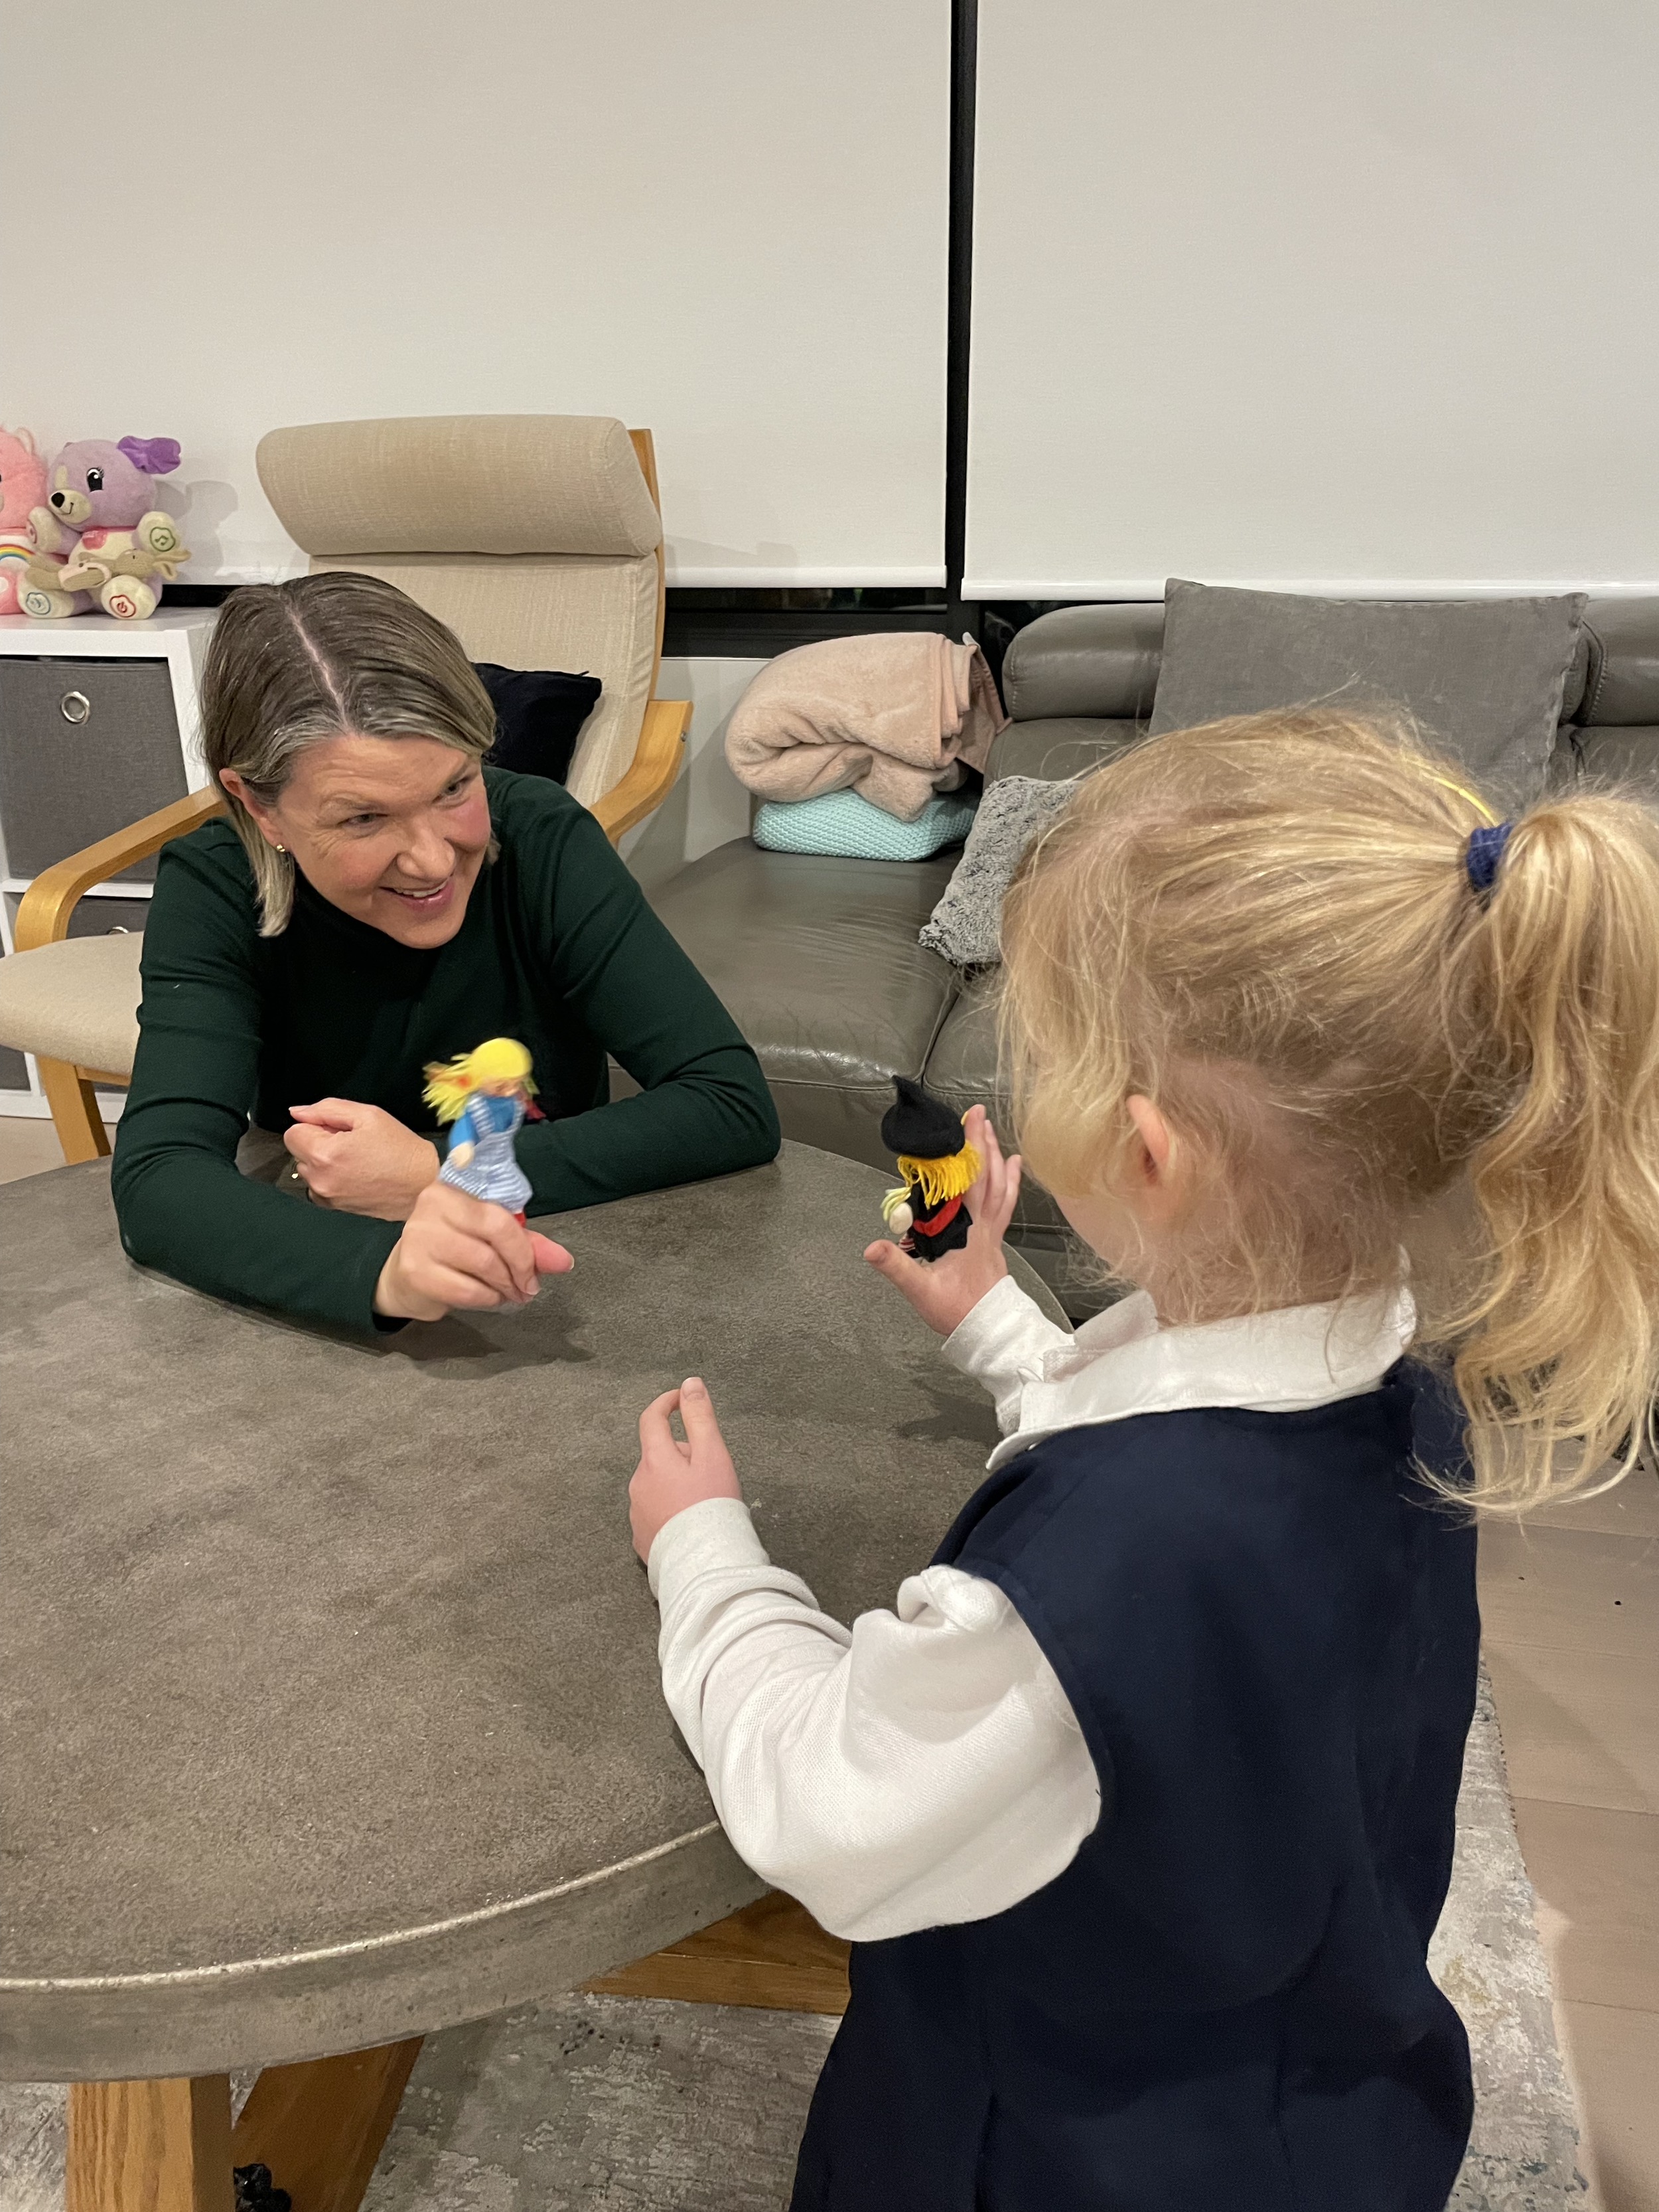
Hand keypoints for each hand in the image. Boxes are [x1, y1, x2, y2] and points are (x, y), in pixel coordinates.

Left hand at [285, 1098, 440, 1219]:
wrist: (424, 1185)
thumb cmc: (400, 1147)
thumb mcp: (368, 1115)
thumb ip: (327, 1109)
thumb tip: (297, 1112)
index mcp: (324, 1154)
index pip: (293, 1133)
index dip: (315, 1125)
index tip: (339, 1129)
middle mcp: (319, 1180)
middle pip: (299, 1151)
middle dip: (318, 1143)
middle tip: (352, 1143)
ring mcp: (326, 1197)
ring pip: (308, 1170)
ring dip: (323, 1162)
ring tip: (356, 1160)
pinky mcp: (335, 1208)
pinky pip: (318, 1187)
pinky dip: (330, 1178)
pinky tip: (355, 1175)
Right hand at [373, 1179, 572, 1320]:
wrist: (404, 1278)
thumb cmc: (452, 1252)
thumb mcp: (491, 1239)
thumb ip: (528, 1244)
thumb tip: (563, 1260)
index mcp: (453, 1188)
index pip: (500, 1213)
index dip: (525, 1245)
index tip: (541, 1265)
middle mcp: (432, 1206)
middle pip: (495, 1234)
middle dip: (521, 1266)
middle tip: (529, 1286)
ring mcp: (420, 1237)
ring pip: (484, 1263)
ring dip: (506, 1285)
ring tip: (511, 1293)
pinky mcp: (415, 1271)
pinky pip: (467, 1289)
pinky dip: (487, 1298)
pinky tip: (489, 1297)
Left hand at [629, 1377, 741, 1561]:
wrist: (704, 1564)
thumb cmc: (712, 1506)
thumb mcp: (712, 1455)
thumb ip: (700, 1417)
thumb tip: (690, 1384)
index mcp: (654, 1460)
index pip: (651, 1419)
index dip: (666, 1403)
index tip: (681, 1399)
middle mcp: (638, 1484)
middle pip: (658, 1455)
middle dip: (682, 1453)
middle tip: (711, 1469)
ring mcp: (637, 1513)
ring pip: (657, 1484)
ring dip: (676, 1483)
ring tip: (704, 1501)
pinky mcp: (641, 1539)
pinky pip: (655, 1512)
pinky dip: (670, 1509)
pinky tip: (690, 1522)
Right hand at [864, 1102, 1021, 1337]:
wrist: (990, 1333)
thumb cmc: (958, 1311)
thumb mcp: (920, 1290)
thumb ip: (897, 1267)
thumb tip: (871, 1247)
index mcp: (967, 1231)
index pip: (970, 1182)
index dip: (970, 1150)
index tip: (970, 1120)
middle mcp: (984, 1227)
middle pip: (988, 1178)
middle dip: (983, 1145)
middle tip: (979, 1116)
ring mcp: (993, 1234)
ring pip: (1000, 1189)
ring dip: (997, 1160)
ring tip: (995, 1136)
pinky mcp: (995, 1243)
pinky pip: (1005, 1205)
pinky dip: (1008, 1185)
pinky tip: (1010, 1172)